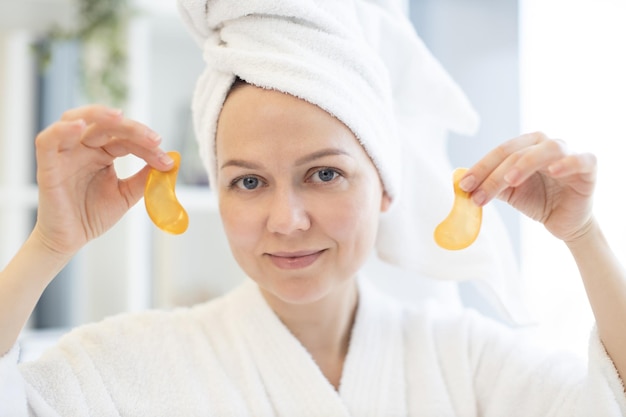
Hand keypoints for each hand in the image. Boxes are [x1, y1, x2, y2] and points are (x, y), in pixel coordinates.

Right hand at [32, 105, 173, 256]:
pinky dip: (62, 130)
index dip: (147, 146)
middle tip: (154, 139)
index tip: (167, 160)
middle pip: (106, 125)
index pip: (126, 139)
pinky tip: (79, 127)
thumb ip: (143, 178)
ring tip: (119, 117)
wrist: (70, 239)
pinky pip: (47, 140)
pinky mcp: (47, 165)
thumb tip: (168, 162)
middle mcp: (83, 148)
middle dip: (132, 129)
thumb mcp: (126, 195)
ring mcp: (65, 154)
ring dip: (98, 115)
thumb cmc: (93, 215)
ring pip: (75, 119)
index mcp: (102, 152)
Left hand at [459, 132, 596, 242]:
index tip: (464, 186)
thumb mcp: (508, 193)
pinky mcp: (588, 167)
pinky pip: (581, 159)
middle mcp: (545, 144)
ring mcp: (568, 153)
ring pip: (546, 150)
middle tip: (478, 194)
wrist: (563, 221)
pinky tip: (554, 171)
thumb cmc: (536, 200)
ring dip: (525, 164)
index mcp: (525, 146)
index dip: (480, 168)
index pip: (499, 152)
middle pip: (517, 152)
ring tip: (510, 181)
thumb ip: (488, 184)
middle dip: (494, 174)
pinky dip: (567, 162)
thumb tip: (461, 182)